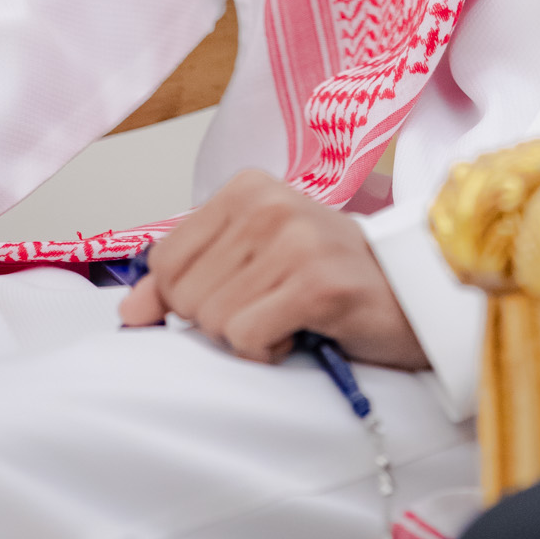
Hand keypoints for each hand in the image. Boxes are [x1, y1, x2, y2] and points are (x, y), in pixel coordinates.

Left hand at [118, 169, 426, 368]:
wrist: (410, 296)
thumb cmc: (330, 278)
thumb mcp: (252, 263)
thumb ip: (185, 279)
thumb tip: (129, 313)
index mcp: (247, 188)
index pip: (165, 258)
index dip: (190, 294)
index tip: (241, 290)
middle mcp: (269, 203)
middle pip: (184, 294)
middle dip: (221, 318)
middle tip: (274, 304)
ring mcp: (295, 239)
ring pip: (212, 320)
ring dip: (250, 336)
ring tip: (292, 314)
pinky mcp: (316, 283)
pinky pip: (246, 338)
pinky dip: (269, 350)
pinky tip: (303, 331)